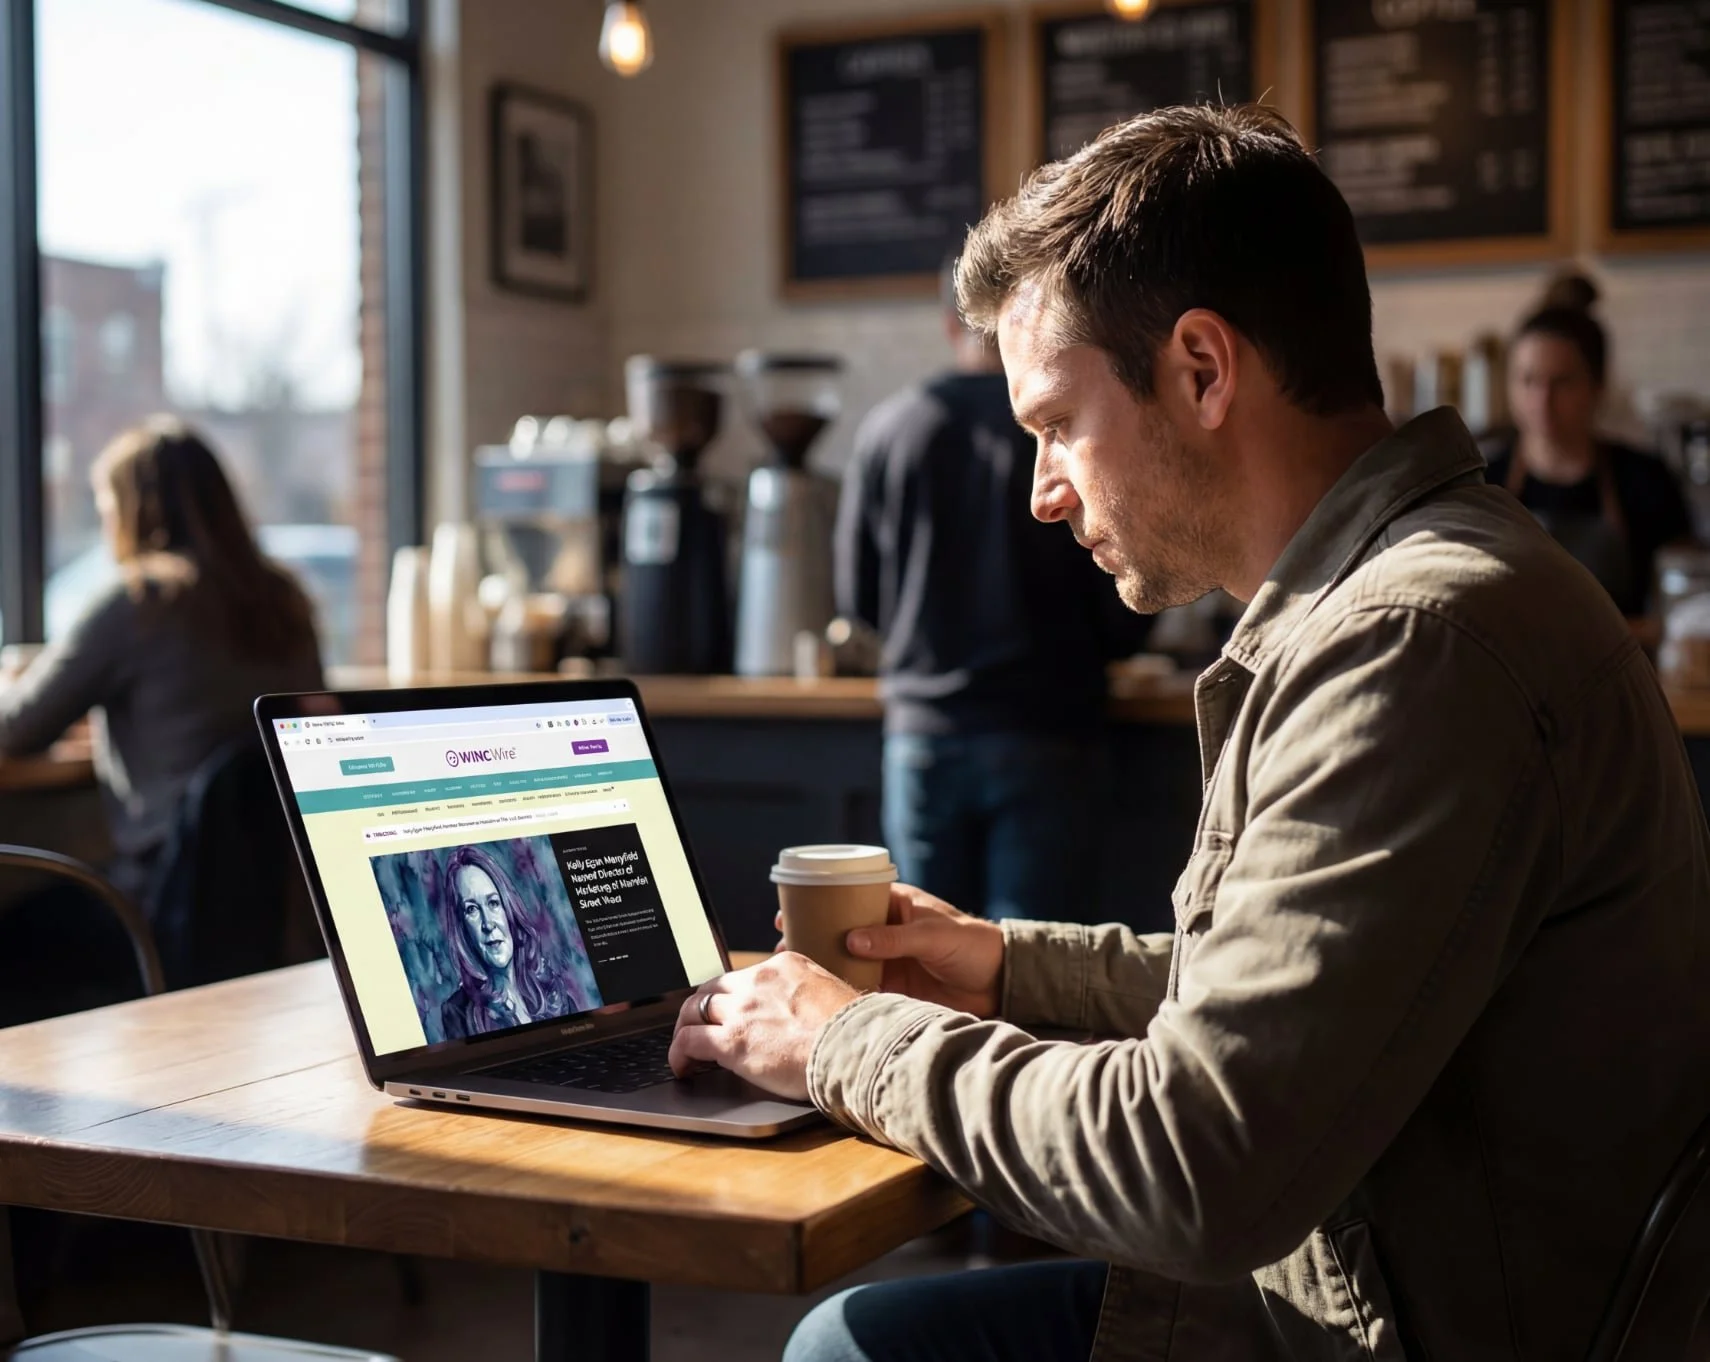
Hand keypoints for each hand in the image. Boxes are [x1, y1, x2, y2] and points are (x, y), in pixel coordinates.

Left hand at [668, 953, 858, 1100]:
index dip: (731, 998)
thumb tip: (804, 1014)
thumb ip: (807, 998)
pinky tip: (683, 1067)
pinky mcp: (731, 1040)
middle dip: (701, 1009)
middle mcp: (758, 980)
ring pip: (693, 1010)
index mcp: (784, 966)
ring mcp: (742, 1009)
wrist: (855, 1049)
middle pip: (712, 989)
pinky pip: (688, 1041)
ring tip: (686, 1049)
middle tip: (697, 1027)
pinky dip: (678, 1053)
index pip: (743, 977)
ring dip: (685, 1029)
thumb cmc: (855, 1032)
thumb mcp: (831, 996)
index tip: (729, 1012)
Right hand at [775, 883, 1003, 1017]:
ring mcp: (887, 959)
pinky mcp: (893, 987)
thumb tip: (852, 940)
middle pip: (840, 929)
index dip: (819, 900)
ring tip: (793, 970)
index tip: (791, 907)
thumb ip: (893, 938)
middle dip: (812, 933)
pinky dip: (841, 989)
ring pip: (845, 958)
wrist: (998, 982)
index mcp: (894, 906)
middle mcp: (885, 931)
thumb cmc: (971, 944)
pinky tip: (819, 996)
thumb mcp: (932, 935)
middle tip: (784, 942)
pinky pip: (859, 985)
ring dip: (821, 963)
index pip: (849, 897)